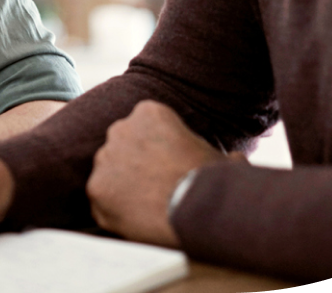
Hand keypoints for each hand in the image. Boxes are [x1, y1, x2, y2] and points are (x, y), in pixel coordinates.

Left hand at [86, 100, 235, 247]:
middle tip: (154, 187)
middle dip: (133, 165)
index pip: (143, 128)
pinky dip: (114, 211)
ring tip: (148, 205)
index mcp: (149, 112)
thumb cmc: (214, 181)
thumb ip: (217, 155)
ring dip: (122, 187)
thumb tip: (235, 162)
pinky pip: (101, 200)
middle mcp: (120, 129)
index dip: (155, 150)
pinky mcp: (95, 189)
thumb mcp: (222, 158)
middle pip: (121, 147)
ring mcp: (105, 159)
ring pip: (108, 173)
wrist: (198, 208)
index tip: (167, 166)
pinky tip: (137, 219)